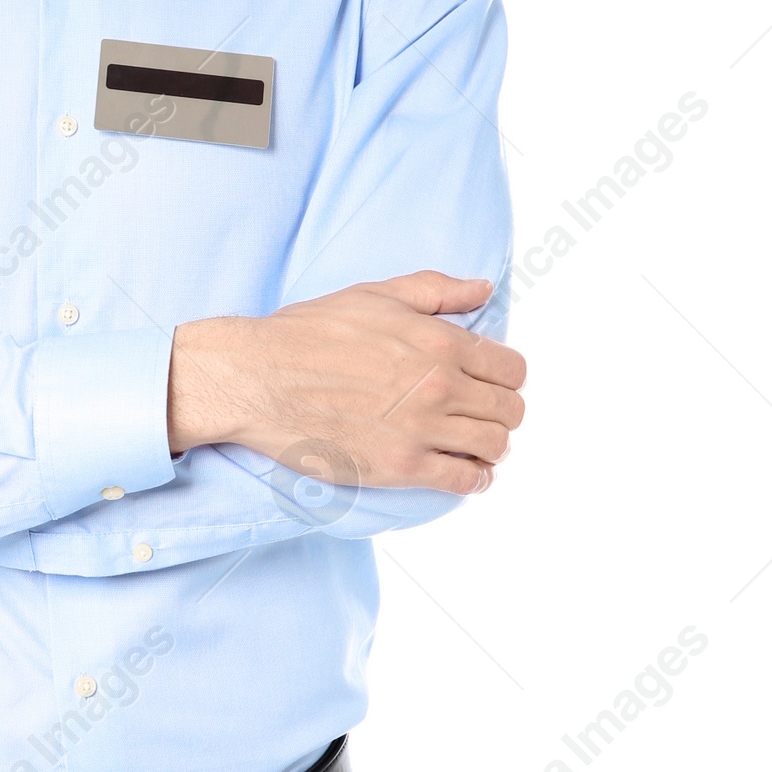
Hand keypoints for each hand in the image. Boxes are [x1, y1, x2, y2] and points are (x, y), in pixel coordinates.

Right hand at [167, 271, 524, 496]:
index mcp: (439, 342)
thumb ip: (437, 291)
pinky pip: (463, 481)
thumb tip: (483, 290)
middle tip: (484, 414)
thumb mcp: (377, 294)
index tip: (493, 382)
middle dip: (503, 411)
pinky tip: (465, 471)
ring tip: (475, 444)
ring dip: (492, 447)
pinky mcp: (399, 466)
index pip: (511, 368)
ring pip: (494, 447)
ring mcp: (421, 430)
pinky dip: (474, 479)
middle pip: (509, 410)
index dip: (507, 376)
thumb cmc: (309, 333)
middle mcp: (439, 387)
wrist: (259, 377)